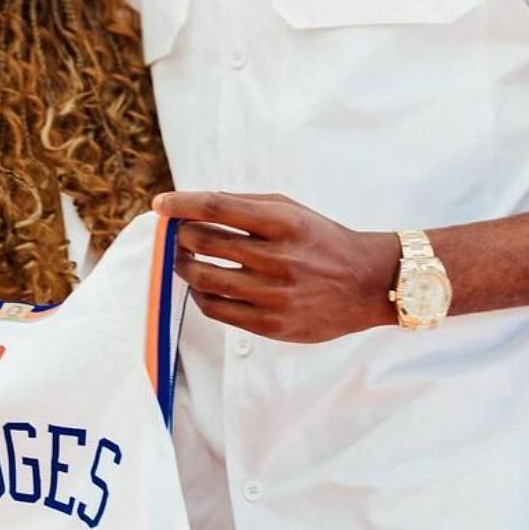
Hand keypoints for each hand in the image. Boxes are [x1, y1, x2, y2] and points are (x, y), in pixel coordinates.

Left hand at [155, 191, 397, 342]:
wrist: (368, 284)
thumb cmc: (321, 240)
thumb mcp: (290, 210)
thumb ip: (242, 204)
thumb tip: (191, 205)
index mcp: (283, 223)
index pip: (217, 208)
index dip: (182, 204)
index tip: (160, 204)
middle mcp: (279, 259)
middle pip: (204, 243)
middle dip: (181, 237)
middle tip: (175, 235)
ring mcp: (275, 295)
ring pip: (204, 279)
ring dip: (184, 266)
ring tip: (184, 259)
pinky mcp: (272, 325)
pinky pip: (217, 309)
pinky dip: (201, 294)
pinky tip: (203, 284)